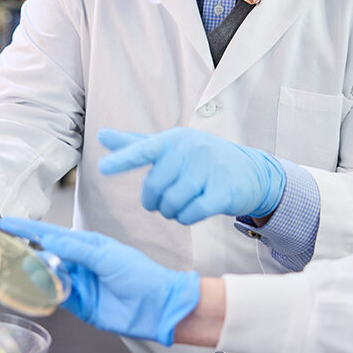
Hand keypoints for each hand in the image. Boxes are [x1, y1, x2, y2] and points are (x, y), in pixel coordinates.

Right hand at [0, 217, 198, 345]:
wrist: (158, 306)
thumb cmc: (139, 274)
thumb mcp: (107, 256)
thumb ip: (76, 249)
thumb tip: (49, 240)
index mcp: (87, 245)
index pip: (52, 233)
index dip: (29, 228)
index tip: (7, 222)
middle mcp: (80, 263)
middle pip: (46, 256)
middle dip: (27, 253)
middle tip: (7, 251)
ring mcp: (79, 284)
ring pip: (48, 278)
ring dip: (36, 276)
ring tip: (23, 272)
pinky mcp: (81, 306)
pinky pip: (57, 299)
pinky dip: (48, 295)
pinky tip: (42, 291)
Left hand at [97, 128, 284, 222]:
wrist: (251, 172)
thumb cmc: (200, 160)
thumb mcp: (170, 147)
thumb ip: (136, 145)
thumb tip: (102, 134)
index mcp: (173, 140)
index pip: (142, 150)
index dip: (122, 160)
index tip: (102, 168)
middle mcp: (190, 150)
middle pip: (154, 189)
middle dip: (155, 201)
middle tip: (167, 198)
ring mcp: (209, 170)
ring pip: (171, 205)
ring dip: (172, 212)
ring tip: (183, 202)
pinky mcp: (224, 192)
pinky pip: (191, 215)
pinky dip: (187, 218)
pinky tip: (195, 209)